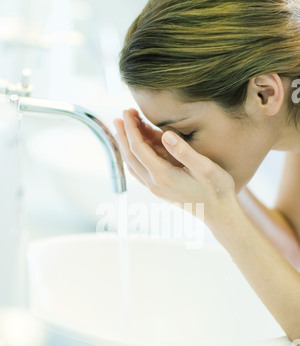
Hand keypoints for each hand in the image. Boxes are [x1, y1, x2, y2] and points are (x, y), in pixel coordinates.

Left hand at [114, 109, 236, 226]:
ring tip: (125, 127)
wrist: (219, 214)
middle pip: (130, 156)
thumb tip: (165, 134)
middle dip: (123, 134)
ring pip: (133, 164)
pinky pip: (140, 171)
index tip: (127, 111)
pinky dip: (135, 156)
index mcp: (162, 175)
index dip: (130, 128)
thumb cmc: (216, 190)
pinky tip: (139, 147)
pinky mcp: (160, 190)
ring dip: (126, 145)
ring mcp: (156, 188)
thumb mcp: (205, 168)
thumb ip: (184, 151)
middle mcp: (154, 183)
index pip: (138, 148)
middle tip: (121, 115)